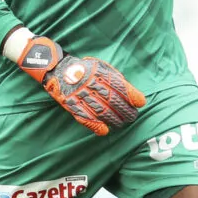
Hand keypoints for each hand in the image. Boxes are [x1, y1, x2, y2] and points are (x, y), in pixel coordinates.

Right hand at [16, 35, 145, 135]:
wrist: (57, 68)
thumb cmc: (83, 69)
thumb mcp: (100, 66)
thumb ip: (115, 78)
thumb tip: (131, 94)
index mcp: (99, 73)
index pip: (120, 86)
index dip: (132, 95)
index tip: (140, 103)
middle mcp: (91, 84)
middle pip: (114, 101)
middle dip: (126, 111)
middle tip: (132, 116)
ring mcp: (81, 95)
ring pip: (102, 111)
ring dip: (114, 119)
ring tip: (121, 123)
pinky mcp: (72, 105)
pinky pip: (85, 117)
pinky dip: (96, 126)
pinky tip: (104, 130)